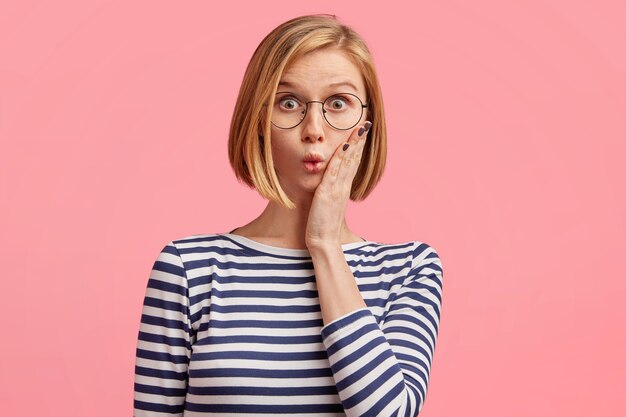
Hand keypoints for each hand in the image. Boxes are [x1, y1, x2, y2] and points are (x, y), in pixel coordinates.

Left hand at [305, 120, 371, 249]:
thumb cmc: (323, 226)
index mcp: (343, 188)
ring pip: (347, 161)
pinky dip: (340, 157)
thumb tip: (329, 184)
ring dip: (354, 143)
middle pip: (354, 159)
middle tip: (367, 123)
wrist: (324, 242)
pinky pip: (335, 171)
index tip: (362, 132)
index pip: (353, 163)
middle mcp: (343, 186)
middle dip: (360, 140)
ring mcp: (337, 189)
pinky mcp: (327, 193)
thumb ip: (330, 193)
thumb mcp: (328, 205)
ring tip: (360, 128)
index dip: (358, 147)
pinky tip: (345, 145)